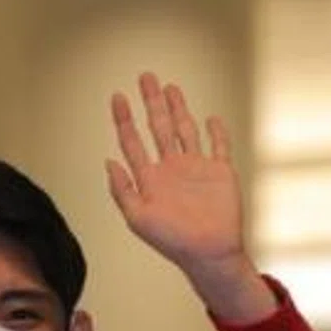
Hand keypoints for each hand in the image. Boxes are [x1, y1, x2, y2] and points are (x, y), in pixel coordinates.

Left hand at [105, 73, 276, 323]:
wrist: (210, 253)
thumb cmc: (173, 241)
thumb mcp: (137, 218)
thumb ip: (122, 190)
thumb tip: (109, 162)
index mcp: (150, 178)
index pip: (133, 141)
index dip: (124, 119)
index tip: (118, 97)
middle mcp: (172, 169)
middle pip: (158, 127)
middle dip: (151, 102)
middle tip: (145, 77)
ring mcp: (196, 168)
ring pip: (185, 130)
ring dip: (178, 108)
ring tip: (169, 87)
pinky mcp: (220, 172)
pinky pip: (219, 145)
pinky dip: (216, 131)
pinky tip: (211, 118)